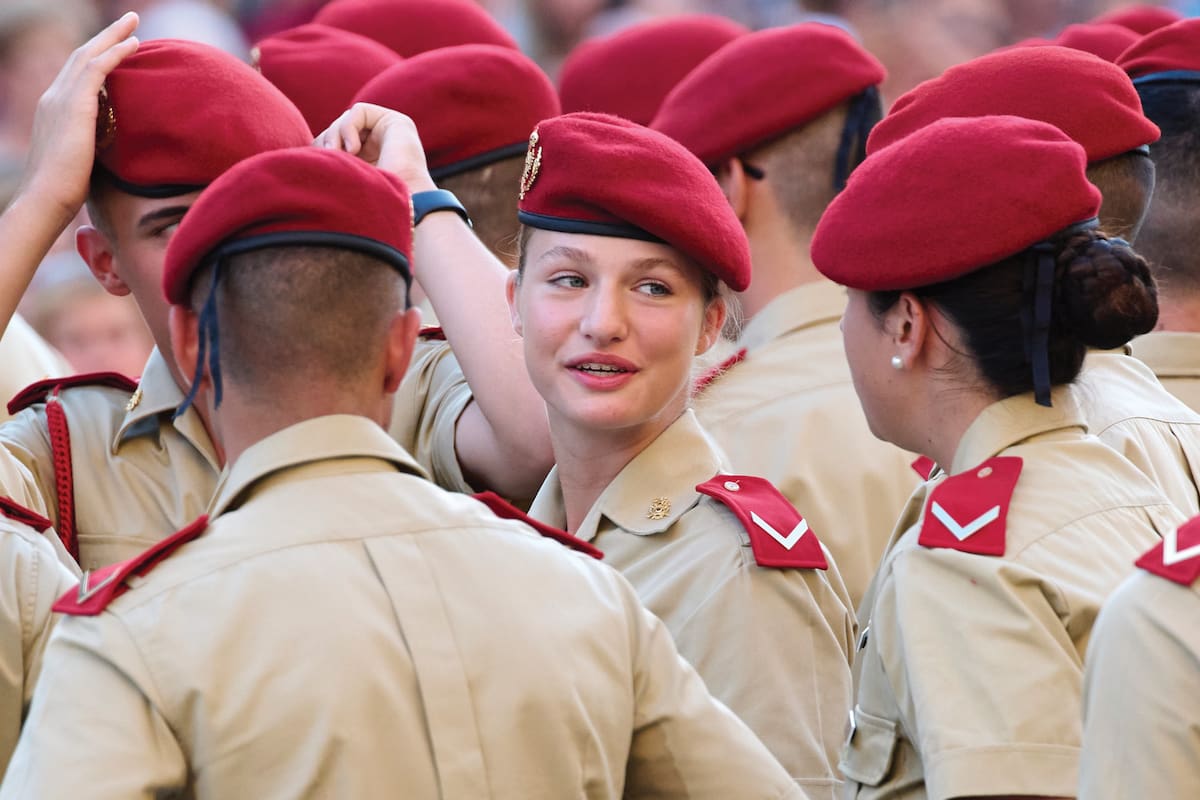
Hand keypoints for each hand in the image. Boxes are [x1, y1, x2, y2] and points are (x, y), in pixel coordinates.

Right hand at [17, 12, 138, 223]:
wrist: (45, 199)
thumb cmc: (64, 192)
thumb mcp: (81, 161)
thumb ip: (93, 146)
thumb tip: (112, 152)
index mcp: (54, 110)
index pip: (76, 75)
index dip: (97, 57)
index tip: (116, 47)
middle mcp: (53, 97)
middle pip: (81, 56)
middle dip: (105, 36)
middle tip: (128, 21)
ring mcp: (61, 99)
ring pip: (88, 55)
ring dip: (113, 36)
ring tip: (134, 22)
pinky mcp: (74, 105)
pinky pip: (97, 69)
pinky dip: (115, 53)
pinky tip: (134, 45)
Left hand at [315, 103, 436, 193]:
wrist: (401, 208)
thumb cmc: (371, 204)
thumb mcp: (342, 180)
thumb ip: (329, 162)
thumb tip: (307, 147)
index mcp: (369, 163)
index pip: (336, 143)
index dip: (321, 148)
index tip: (319, 165)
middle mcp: (381, 146)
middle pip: (340, 128)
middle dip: (327, 140)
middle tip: (328, 158)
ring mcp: (391, 133)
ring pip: (347, 119)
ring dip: (335, 135)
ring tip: (341, 156)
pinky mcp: (397, 122)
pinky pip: (359, 111)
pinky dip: (349, 127)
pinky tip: (354, 149)